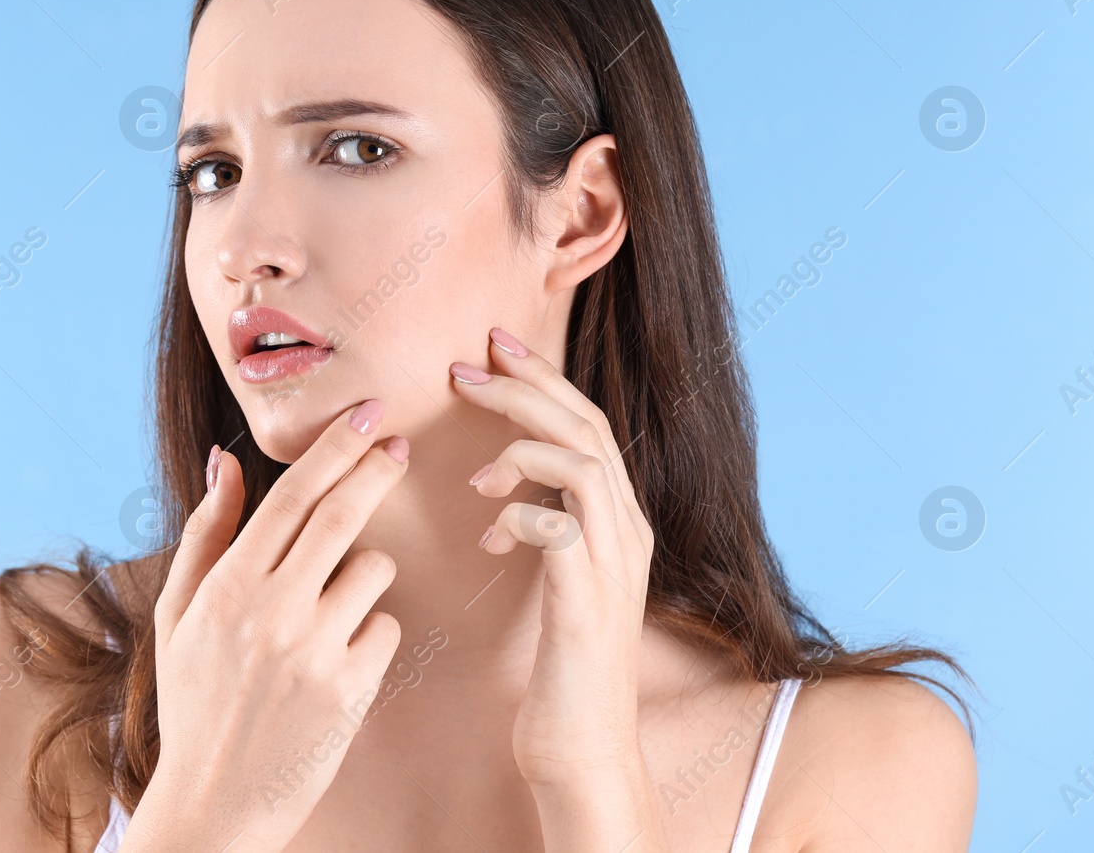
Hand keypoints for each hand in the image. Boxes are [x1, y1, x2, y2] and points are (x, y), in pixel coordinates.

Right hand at [125, 401, 407, 852]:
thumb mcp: (180, 616)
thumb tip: (226, 460)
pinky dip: (371, 631)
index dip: (335, 448)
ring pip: (374, 568)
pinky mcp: (349, 690)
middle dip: (377, 468)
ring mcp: (312, 651)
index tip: (365, 414)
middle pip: (342, 514)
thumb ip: (205, 534)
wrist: (217, 801)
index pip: (291, 496)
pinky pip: (385, 627)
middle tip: (399, 444)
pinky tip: (342, 658)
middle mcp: (270, 611)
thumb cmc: (196, 701)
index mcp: (226, 587)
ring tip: (335, 605)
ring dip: (367, 571)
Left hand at [451, 328, 653, 791]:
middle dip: (526, 387)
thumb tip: (504, 488)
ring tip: (476, 474)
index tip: (492, 347)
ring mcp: (613, 563)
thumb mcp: (553, 581)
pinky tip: (491, 540)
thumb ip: (544, 527)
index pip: (586, 423)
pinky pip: (560, 527)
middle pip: (586, 426)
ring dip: (521, 448)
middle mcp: (627, 531)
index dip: (541, 378)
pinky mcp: (587, 598)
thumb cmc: (557, 666)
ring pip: (582, 463)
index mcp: (618, 520)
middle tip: (467, 366)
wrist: (583, 747)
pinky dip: (520, 516)